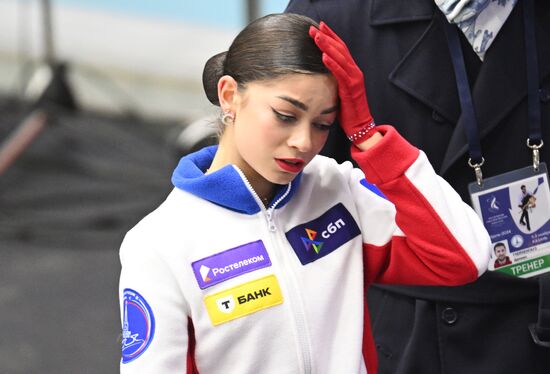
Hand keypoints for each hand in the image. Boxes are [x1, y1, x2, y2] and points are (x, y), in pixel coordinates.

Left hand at [309, 22, 376, 145]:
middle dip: (327, 37)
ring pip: (340, 58)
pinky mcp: (351, 89)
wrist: (360, 126)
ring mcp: (354, 80)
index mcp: (351, 71)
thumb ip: (333, 80)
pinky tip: (323, 56)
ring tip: (316, 36)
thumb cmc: (348, 111)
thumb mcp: (338, 91)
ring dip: (327, 46)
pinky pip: (341, 73)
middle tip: (313, 28)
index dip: (331, 36)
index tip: (319, 27)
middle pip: (340, 49)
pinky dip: (332, 64)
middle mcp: (355, 72)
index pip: (341, 49)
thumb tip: (319, 73)